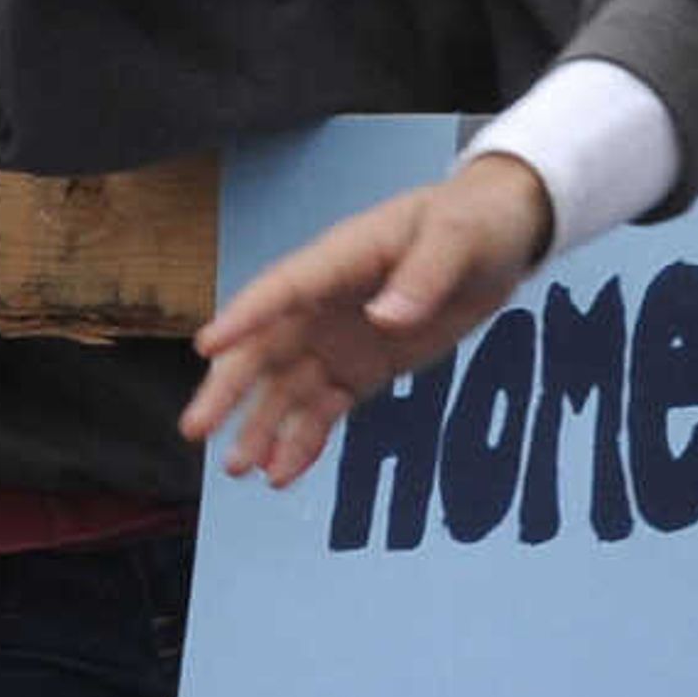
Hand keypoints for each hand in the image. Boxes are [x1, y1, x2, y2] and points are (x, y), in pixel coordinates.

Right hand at [182, 154, 555, 485]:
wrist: (500, 237)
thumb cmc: (472, 221)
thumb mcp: (458, 238)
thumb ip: (424, 276)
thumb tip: (385, 319)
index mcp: (341, 259)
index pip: (283, 289)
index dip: (245, 316)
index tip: (206, 346)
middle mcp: (326, 304)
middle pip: (267, 347)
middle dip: (230, 389)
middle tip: (196, 430)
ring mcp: (340, 339)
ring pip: (287, 388)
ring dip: (261, 426)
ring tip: (238, 469)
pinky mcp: (362, 370)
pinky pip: (323, 409)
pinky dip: (302, 441)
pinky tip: (282, 475)